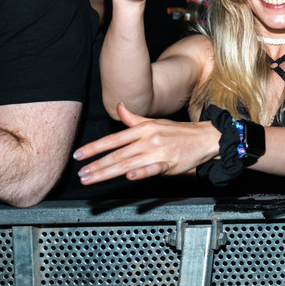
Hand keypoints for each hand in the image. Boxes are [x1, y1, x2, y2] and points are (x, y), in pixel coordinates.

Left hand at [73, 103, 219, 183]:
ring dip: (107, 172)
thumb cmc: (179, 132)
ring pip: (129, 163)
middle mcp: (149, 139)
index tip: (79, 155)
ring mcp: (159, 152)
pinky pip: (153, 169)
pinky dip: (142, 173)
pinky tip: (130, 177)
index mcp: (144, 129)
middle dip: (96, 165)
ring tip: (91, 179)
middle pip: (118, 154)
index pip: (114, 139)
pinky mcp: (170, 164)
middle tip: (81, 173)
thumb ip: (133, 118)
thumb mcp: (155, 122)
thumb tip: (119, 106)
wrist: (205, 137)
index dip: (94, 148)